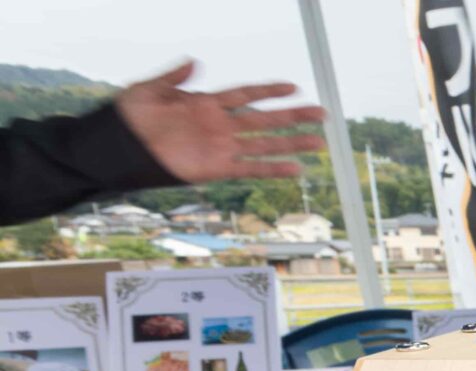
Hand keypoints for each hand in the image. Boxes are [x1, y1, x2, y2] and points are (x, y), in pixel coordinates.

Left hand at [114, 61, 324, 185]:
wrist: (119, 148)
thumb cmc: (129, 117)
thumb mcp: (148, 89)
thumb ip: (173, 77)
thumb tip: (194, 62)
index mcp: (206, 103)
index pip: (245, 94)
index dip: (268, 91)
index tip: (292, 87)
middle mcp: (220, 126)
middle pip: (265, 119)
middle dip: (294, 116)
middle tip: (321, 112)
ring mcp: (221, 148)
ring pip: (265, 144)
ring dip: (293, 144)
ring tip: (319, 143)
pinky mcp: (217, 169)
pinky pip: (251, 169)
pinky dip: (274, 169)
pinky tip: (296, 169)